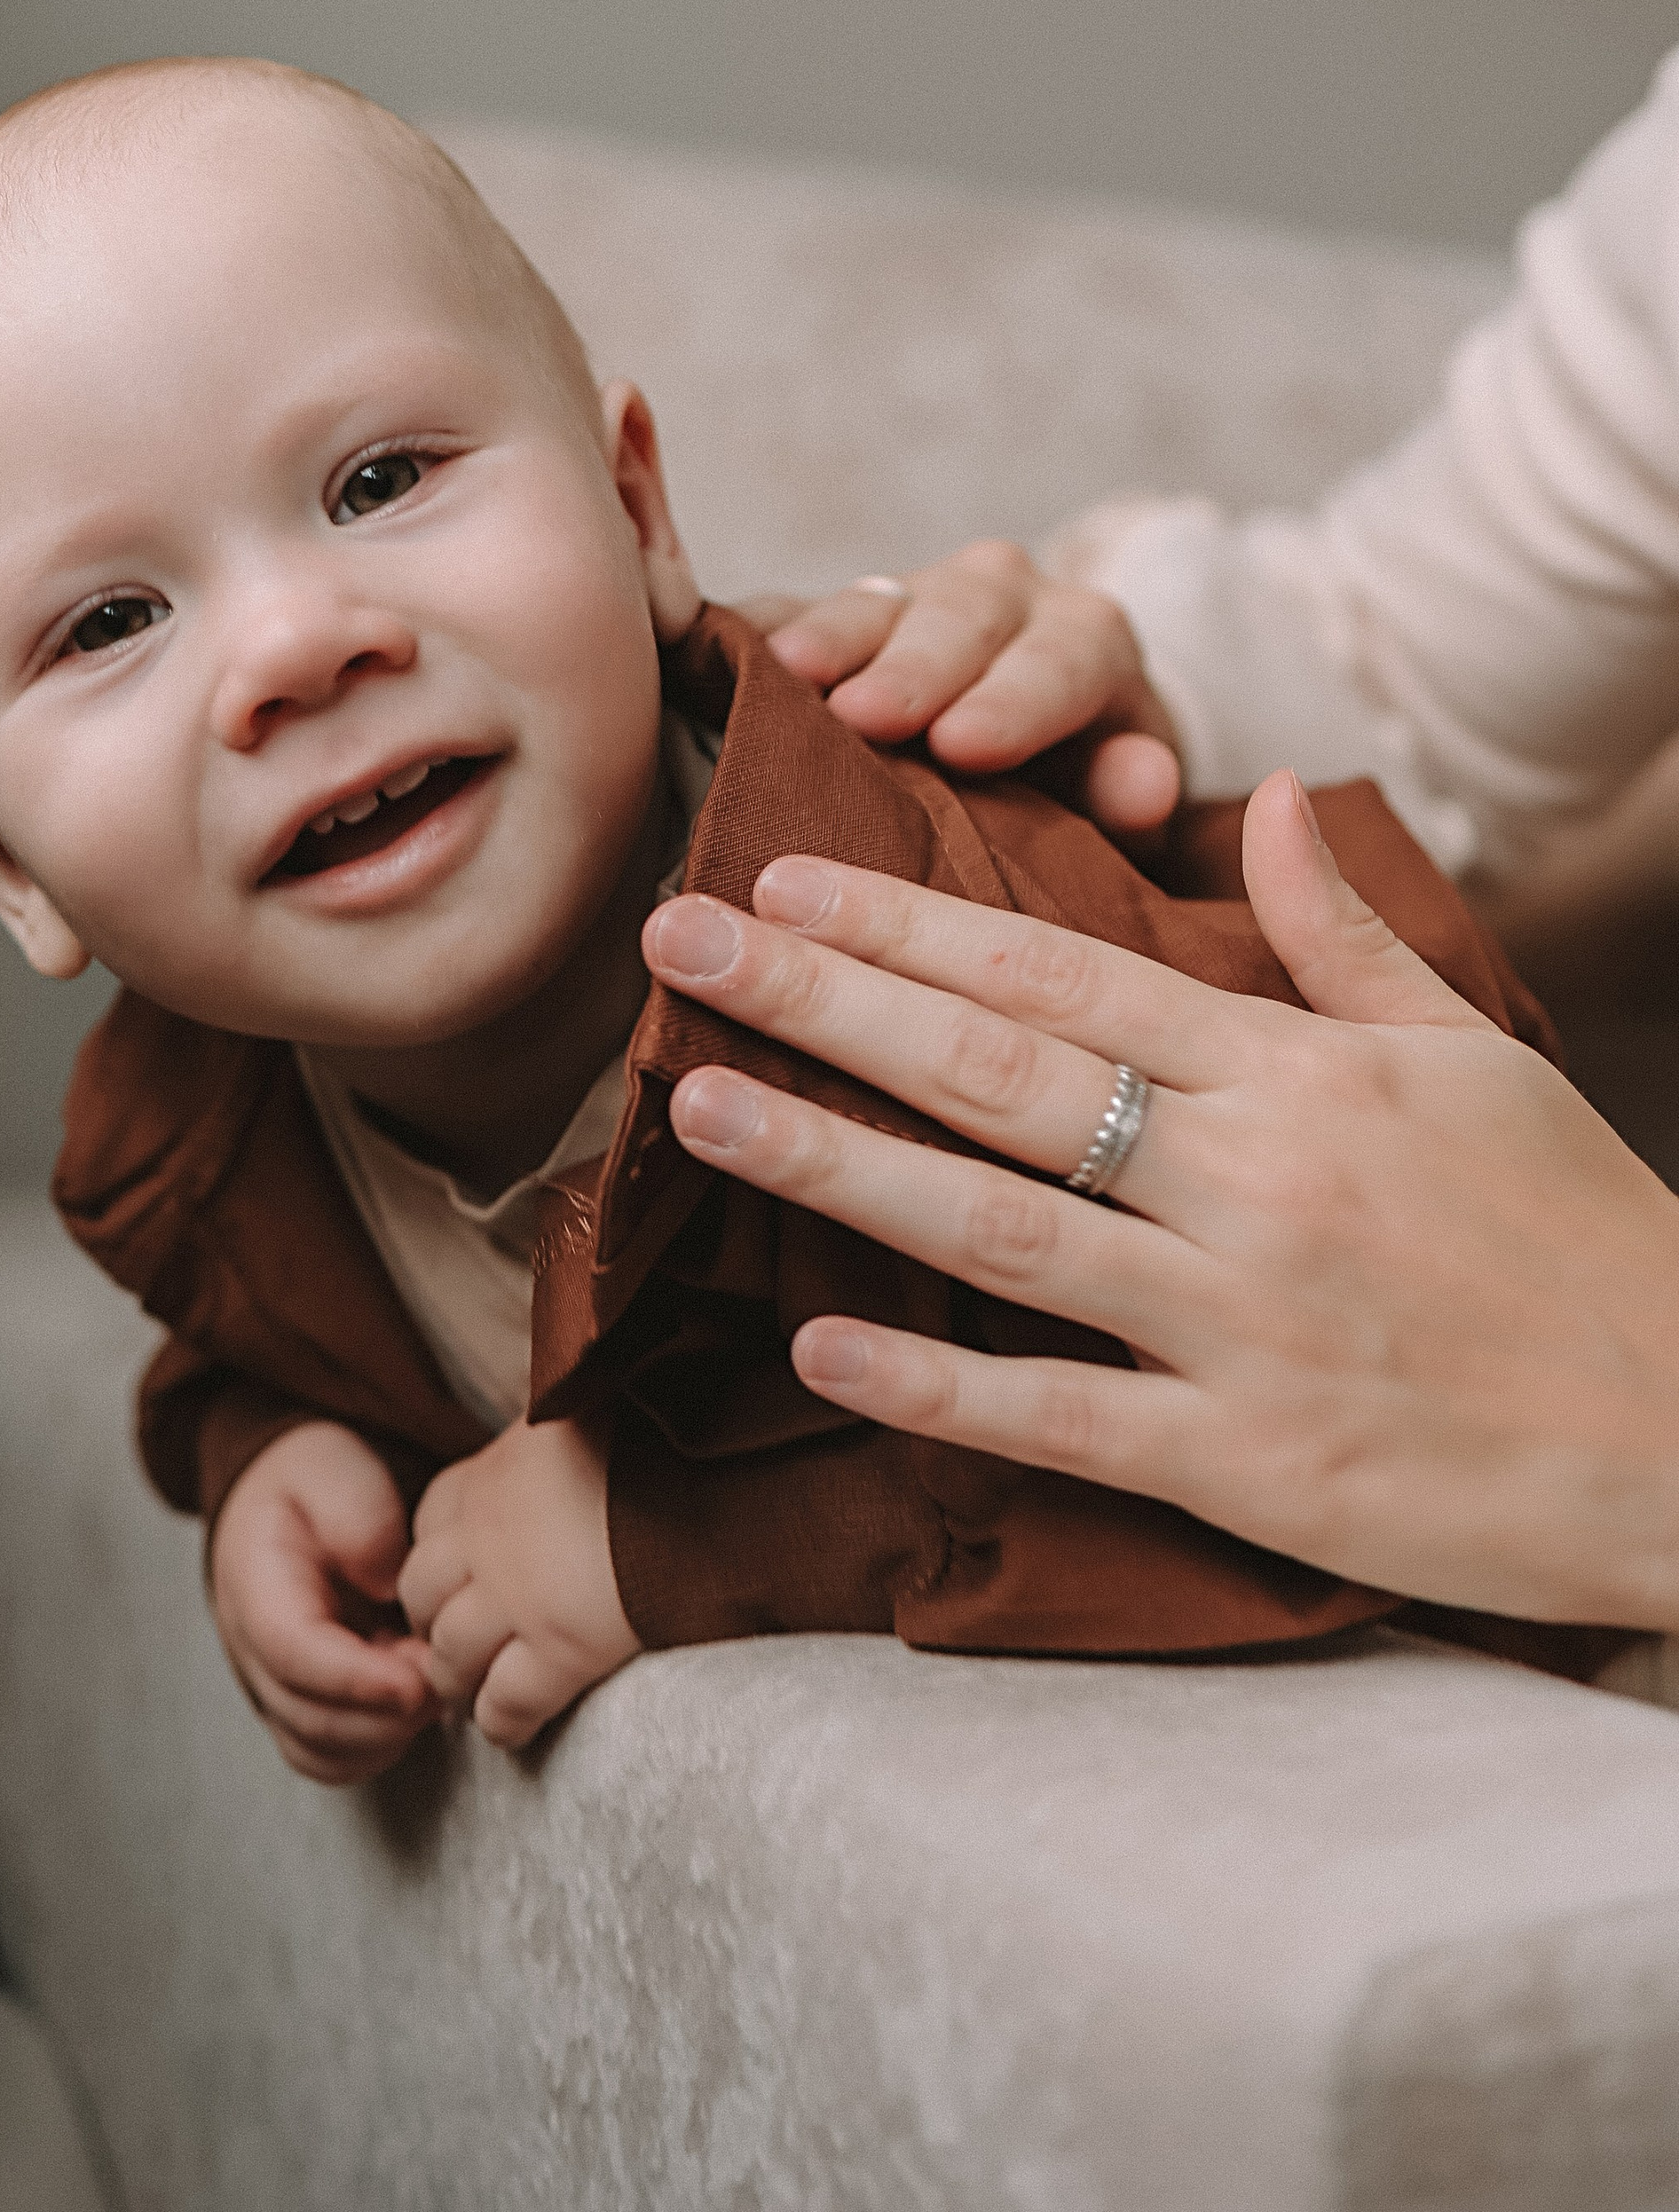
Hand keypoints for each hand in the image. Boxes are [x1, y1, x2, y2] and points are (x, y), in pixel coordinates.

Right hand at [208, 1421, 439, 1783]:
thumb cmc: (315, 1481)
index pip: (292, 1653)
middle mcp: (251, 1649)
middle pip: (308, 1716)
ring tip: (428, 1678)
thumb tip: (388, 1585)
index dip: (356, 1679)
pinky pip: (330, 1756)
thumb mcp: (337, 1471)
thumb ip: (362, 1520)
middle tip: (438, 1671)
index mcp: (254, 1585)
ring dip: (384, 1731)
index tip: (415, 1681)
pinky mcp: (300, 1704)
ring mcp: (272, 1684)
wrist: (291, 1494)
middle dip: (383, 1710)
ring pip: (320, 1749)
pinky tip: (412, 1700)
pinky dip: (376, 1745)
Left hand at [398, 1417, 638, 1749]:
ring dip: (459, 1681)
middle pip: (424, 1595)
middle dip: (435, 1624)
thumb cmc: (656, 1438)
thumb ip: (549, 1450)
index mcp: (494, 1474)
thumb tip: (554, 1455)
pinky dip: (503, 1723)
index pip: (431, 1521)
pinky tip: (515, 1729)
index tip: (461, 1579)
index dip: (443, 1556)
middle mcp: (489, 1536)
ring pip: (451, 1657)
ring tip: (480, 1695)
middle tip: (461, 1646)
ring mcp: (517, 1597)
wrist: (708, 1466)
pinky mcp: (561, 1649)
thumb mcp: (581, 1415)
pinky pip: (505, 1703)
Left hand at [644, 773, 1678, 1630]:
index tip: (782, 879)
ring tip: (702, 1112)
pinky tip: (818, 1347)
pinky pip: (1063, 1419)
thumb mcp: (1469, 1051)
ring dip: (837, 1167)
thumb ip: (1343, 930)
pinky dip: (936, 1387)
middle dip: (824, 1005)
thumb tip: (1266, 791)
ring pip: (1000, 1232)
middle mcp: (1252, 1184)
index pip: (1060, 974)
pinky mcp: (1249, 1466)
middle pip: (997, 1076)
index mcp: (1295, 1073)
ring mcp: (1241, 1327)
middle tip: (681, 949)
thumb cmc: (1577, 1232)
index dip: (908, 924)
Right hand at [752, 545, 1180, 834]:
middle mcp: (998, 594)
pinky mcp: (823, 614)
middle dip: (913, 664)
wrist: (1024, 737)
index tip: (966, 746)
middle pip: (960, 616)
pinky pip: (779, 611)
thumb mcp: (1116, 794)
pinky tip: (706, 652)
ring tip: (783, 669)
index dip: (1015, 699)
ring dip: (827, 635)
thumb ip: (1129, 789)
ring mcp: (904, 596)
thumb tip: (1144, 786)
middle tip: (865, 712)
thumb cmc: (1073, 782)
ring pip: (869, 603)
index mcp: (1083, 636)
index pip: (1061, 657)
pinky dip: (750, 632)